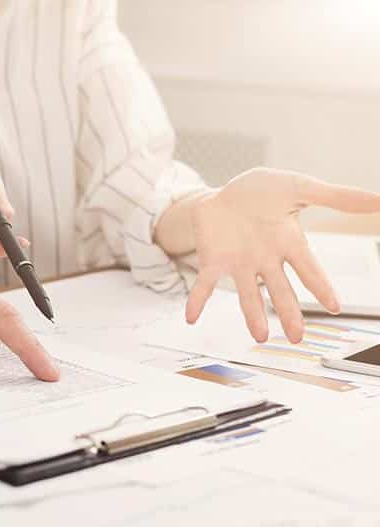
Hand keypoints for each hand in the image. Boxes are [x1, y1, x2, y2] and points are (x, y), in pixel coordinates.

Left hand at [185, 168, 379, 342]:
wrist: (224, 192)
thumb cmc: (262, 192)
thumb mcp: (299, 188)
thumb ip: (336, 197)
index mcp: (288, 243)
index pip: (308, 269)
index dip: (320, 286)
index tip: (334, 307)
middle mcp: (265, 260)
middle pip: (280, 290)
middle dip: (289, 313)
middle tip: (296, 337)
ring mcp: (239, 264)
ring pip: (247, 294)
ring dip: (252, 315)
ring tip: (260, 337)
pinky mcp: (213, 261)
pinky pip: (204, 284)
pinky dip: (198, 300)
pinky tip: (191, 317)